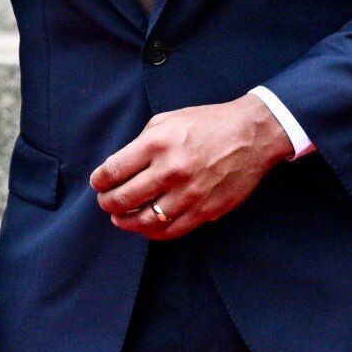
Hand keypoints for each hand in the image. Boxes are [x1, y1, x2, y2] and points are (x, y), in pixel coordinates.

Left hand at [90, 94, 293, 240]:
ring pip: (144, 221)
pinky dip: (152, 232)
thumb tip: (120, 167)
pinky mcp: (204, 211)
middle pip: (124, 199)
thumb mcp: (168, 120)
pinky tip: (146, 226)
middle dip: (107, 203)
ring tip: (121, 217)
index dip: (100, 181)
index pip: (113, 171)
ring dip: (126, 221)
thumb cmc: (209, 124)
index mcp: (158, 143)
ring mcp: (189, 194)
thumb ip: (141, 143)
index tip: (99, 183)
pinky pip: (171, 230)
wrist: (251, 135)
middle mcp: (171, 170)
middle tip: (106, 201)